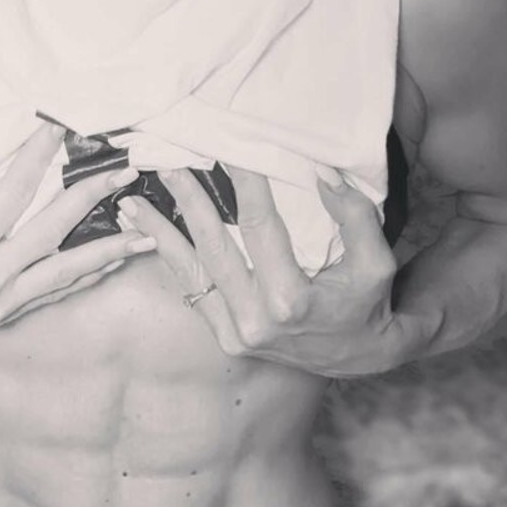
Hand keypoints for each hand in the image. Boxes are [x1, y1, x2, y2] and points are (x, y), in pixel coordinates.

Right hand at [0, 104, 155, 336]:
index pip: (13, 193)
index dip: (38, 157)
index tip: (61, 129)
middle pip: (53, 233)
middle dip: (91, 200)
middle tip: (125, 174)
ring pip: (63, 274)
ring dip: (106, 254)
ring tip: (145, 235)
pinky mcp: (0, 315)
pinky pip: (50, 295)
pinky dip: (82, 279)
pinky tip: (109, 265)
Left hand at [121, 166, 420, 376]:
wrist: (361, 358)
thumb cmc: (369, 305)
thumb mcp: (376, 264)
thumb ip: (355, 218)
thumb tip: (323, 175)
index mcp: (290, 301)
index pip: (260, 227)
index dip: (246, 183)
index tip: (229, 147)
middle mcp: (255, 321)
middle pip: (212, 245)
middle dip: (187, 200)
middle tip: (166, 162)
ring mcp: (235, 333)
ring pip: (190, 271)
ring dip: (158, 232)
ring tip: (129, 201)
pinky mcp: (225, 338)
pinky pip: (191, 292)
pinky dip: (168, 260)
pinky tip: (145, 234)